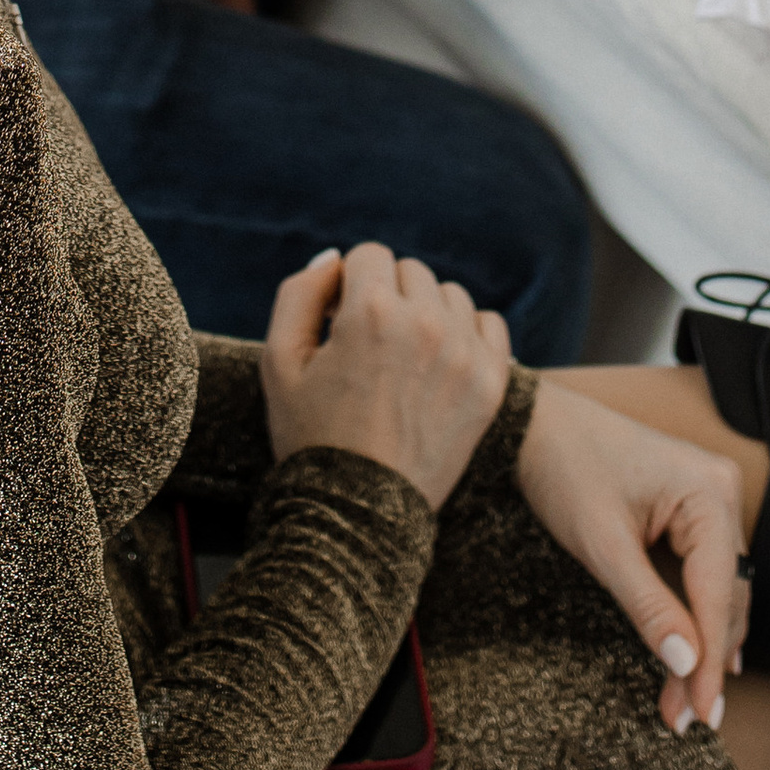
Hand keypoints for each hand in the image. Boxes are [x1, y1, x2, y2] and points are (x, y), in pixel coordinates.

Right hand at [260, 244, 510, 510]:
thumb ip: (300, 293)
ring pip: (448, 295)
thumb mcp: (278, 361)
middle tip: (369, 346)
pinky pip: (488, 323)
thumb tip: (335, 259)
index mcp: (370, 312)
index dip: (348, 286)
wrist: (360, 513)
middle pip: (410, 272)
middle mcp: (425, 324)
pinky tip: (439, 363)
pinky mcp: (491, 382)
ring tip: (402, 359)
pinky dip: (466, 334)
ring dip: (426, 314)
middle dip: (386, 297)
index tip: (339, 322)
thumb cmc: (312, 437)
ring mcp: (464, 353)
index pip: (369, 255)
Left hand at [516, 380, 749, 731]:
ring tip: (687, 700)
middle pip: (727, 595)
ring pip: (719, 587)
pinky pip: (705, 570)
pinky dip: (696, 612)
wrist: (535, 423)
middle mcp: (720, 491)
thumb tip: (686, 663)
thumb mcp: (602, 545)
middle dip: (706, 659)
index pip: (718, 594)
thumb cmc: (565, 469)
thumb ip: (648, 605)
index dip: (709, 660)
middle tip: (686, 718)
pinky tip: (696, 653)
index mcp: (708, 492)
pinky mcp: (691, 507)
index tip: (700, 713)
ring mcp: (709, 497)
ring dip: (703, 642)